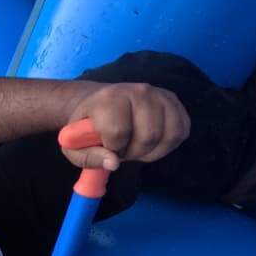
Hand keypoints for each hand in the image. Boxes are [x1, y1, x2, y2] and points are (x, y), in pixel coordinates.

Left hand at [63, 82, 189, 171]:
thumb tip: (114, 163)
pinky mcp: (173, 101)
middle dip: (135, 152)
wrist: (99, 103)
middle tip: (122, 149)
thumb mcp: (74, 146)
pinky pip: (181, 131)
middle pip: (149, 135)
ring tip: (136, 145)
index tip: (106, 146)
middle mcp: (138, 91)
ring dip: (152, 150)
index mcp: (109, 98)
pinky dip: (167, 145)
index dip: (113, 149)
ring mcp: (159, 94)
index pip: (119, 132)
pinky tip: (151, 143)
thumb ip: (89, 157)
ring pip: (170, 134)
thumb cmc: (86, 127)